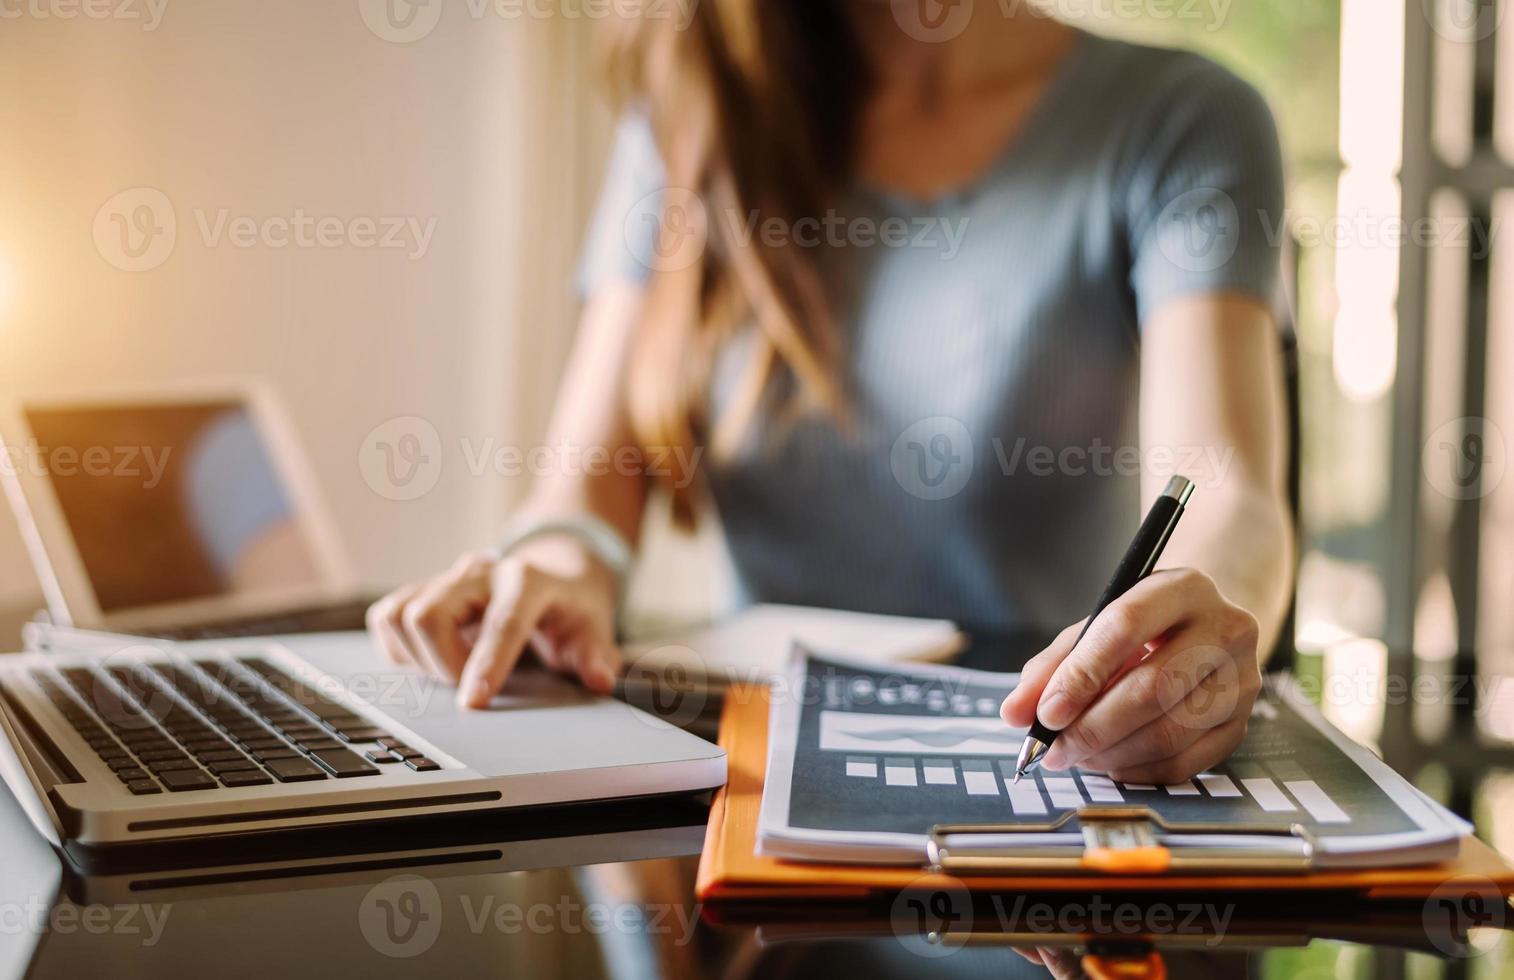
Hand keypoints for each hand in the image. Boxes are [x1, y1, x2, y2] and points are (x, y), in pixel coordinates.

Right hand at [366, 536, 621, 707]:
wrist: (554, 572)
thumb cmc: (570, 607)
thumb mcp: (594, 629)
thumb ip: (598, 656)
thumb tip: (600, 680)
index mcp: (526, 581)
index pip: (501, 622)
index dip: (486, 664)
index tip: (475, 702)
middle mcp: (480, 573)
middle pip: (429, 615)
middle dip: (442, 664)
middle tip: (468, 685)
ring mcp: (447, 579)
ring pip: (400, 615)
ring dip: (418, 658)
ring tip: (453, 671)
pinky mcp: (423, 589)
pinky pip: (387, 618)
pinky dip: (399, 648)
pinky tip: (431, 659)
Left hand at [999, 568, 1261, 783]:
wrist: (1206, 627)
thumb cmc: (1141, 627)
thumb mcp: (1097, 627)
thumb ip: (1053, 666)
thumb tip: (1015, 713)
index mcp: (1183, 587)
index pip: (1126, 627)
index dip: (1080, 676)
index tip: (1045, 714)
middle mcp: (1225, 629)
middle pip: (1152, 688)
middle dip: (1092, 728)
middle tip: (1052, 750)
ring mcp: (1241, 680)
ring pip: (1169, 732)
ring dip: (1110, 754)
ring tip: (1074, 756)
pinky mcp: (1243, 723)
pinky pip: (1185, 763)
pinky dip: (1137, 770)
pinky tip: (1109, 763)